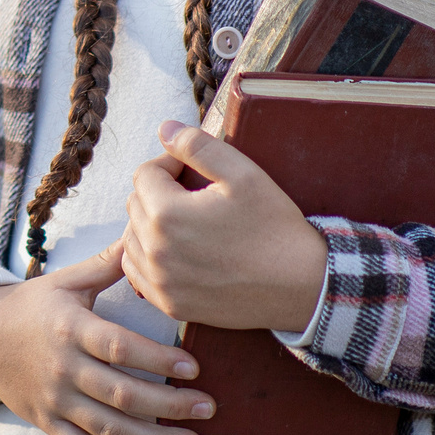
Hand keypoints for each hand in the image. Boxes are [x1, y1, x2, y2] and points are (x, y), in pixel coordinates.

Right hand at [0, 244, 213, 434]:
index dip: (158, 360)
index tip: (194, 368)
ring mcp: (54, 400)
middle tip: (207, 408)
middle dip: (170, 406)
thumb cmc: (32, 306)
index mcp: (70, 328)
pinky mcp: (47, 423)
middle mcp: (63, 368)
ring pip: (107, 429)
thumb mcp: (66, 281)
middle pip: (121, 395)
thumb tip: (141, 232)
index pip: (119, 347)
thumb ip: (106, 265)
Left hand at [123, 120, 329, 331]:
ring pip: (132, 238)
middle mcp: (156, 251)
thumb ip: (197, 146)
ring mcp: (161, 282)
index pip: (144, 174)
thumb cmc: (275, 228)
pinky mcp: (170, 305)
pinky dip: (148, 257)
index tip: (190, 170)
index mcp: (168, 214)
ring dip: (150, 224)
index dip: (168, 164)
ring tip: (186, 221)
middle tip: (193, 195)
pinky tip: (174, 250)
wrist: (301, 286)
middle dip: (158, 193)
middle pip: (135, 205)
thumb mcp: (243, 174)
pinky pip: (137, 273)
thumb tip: (163, 129)